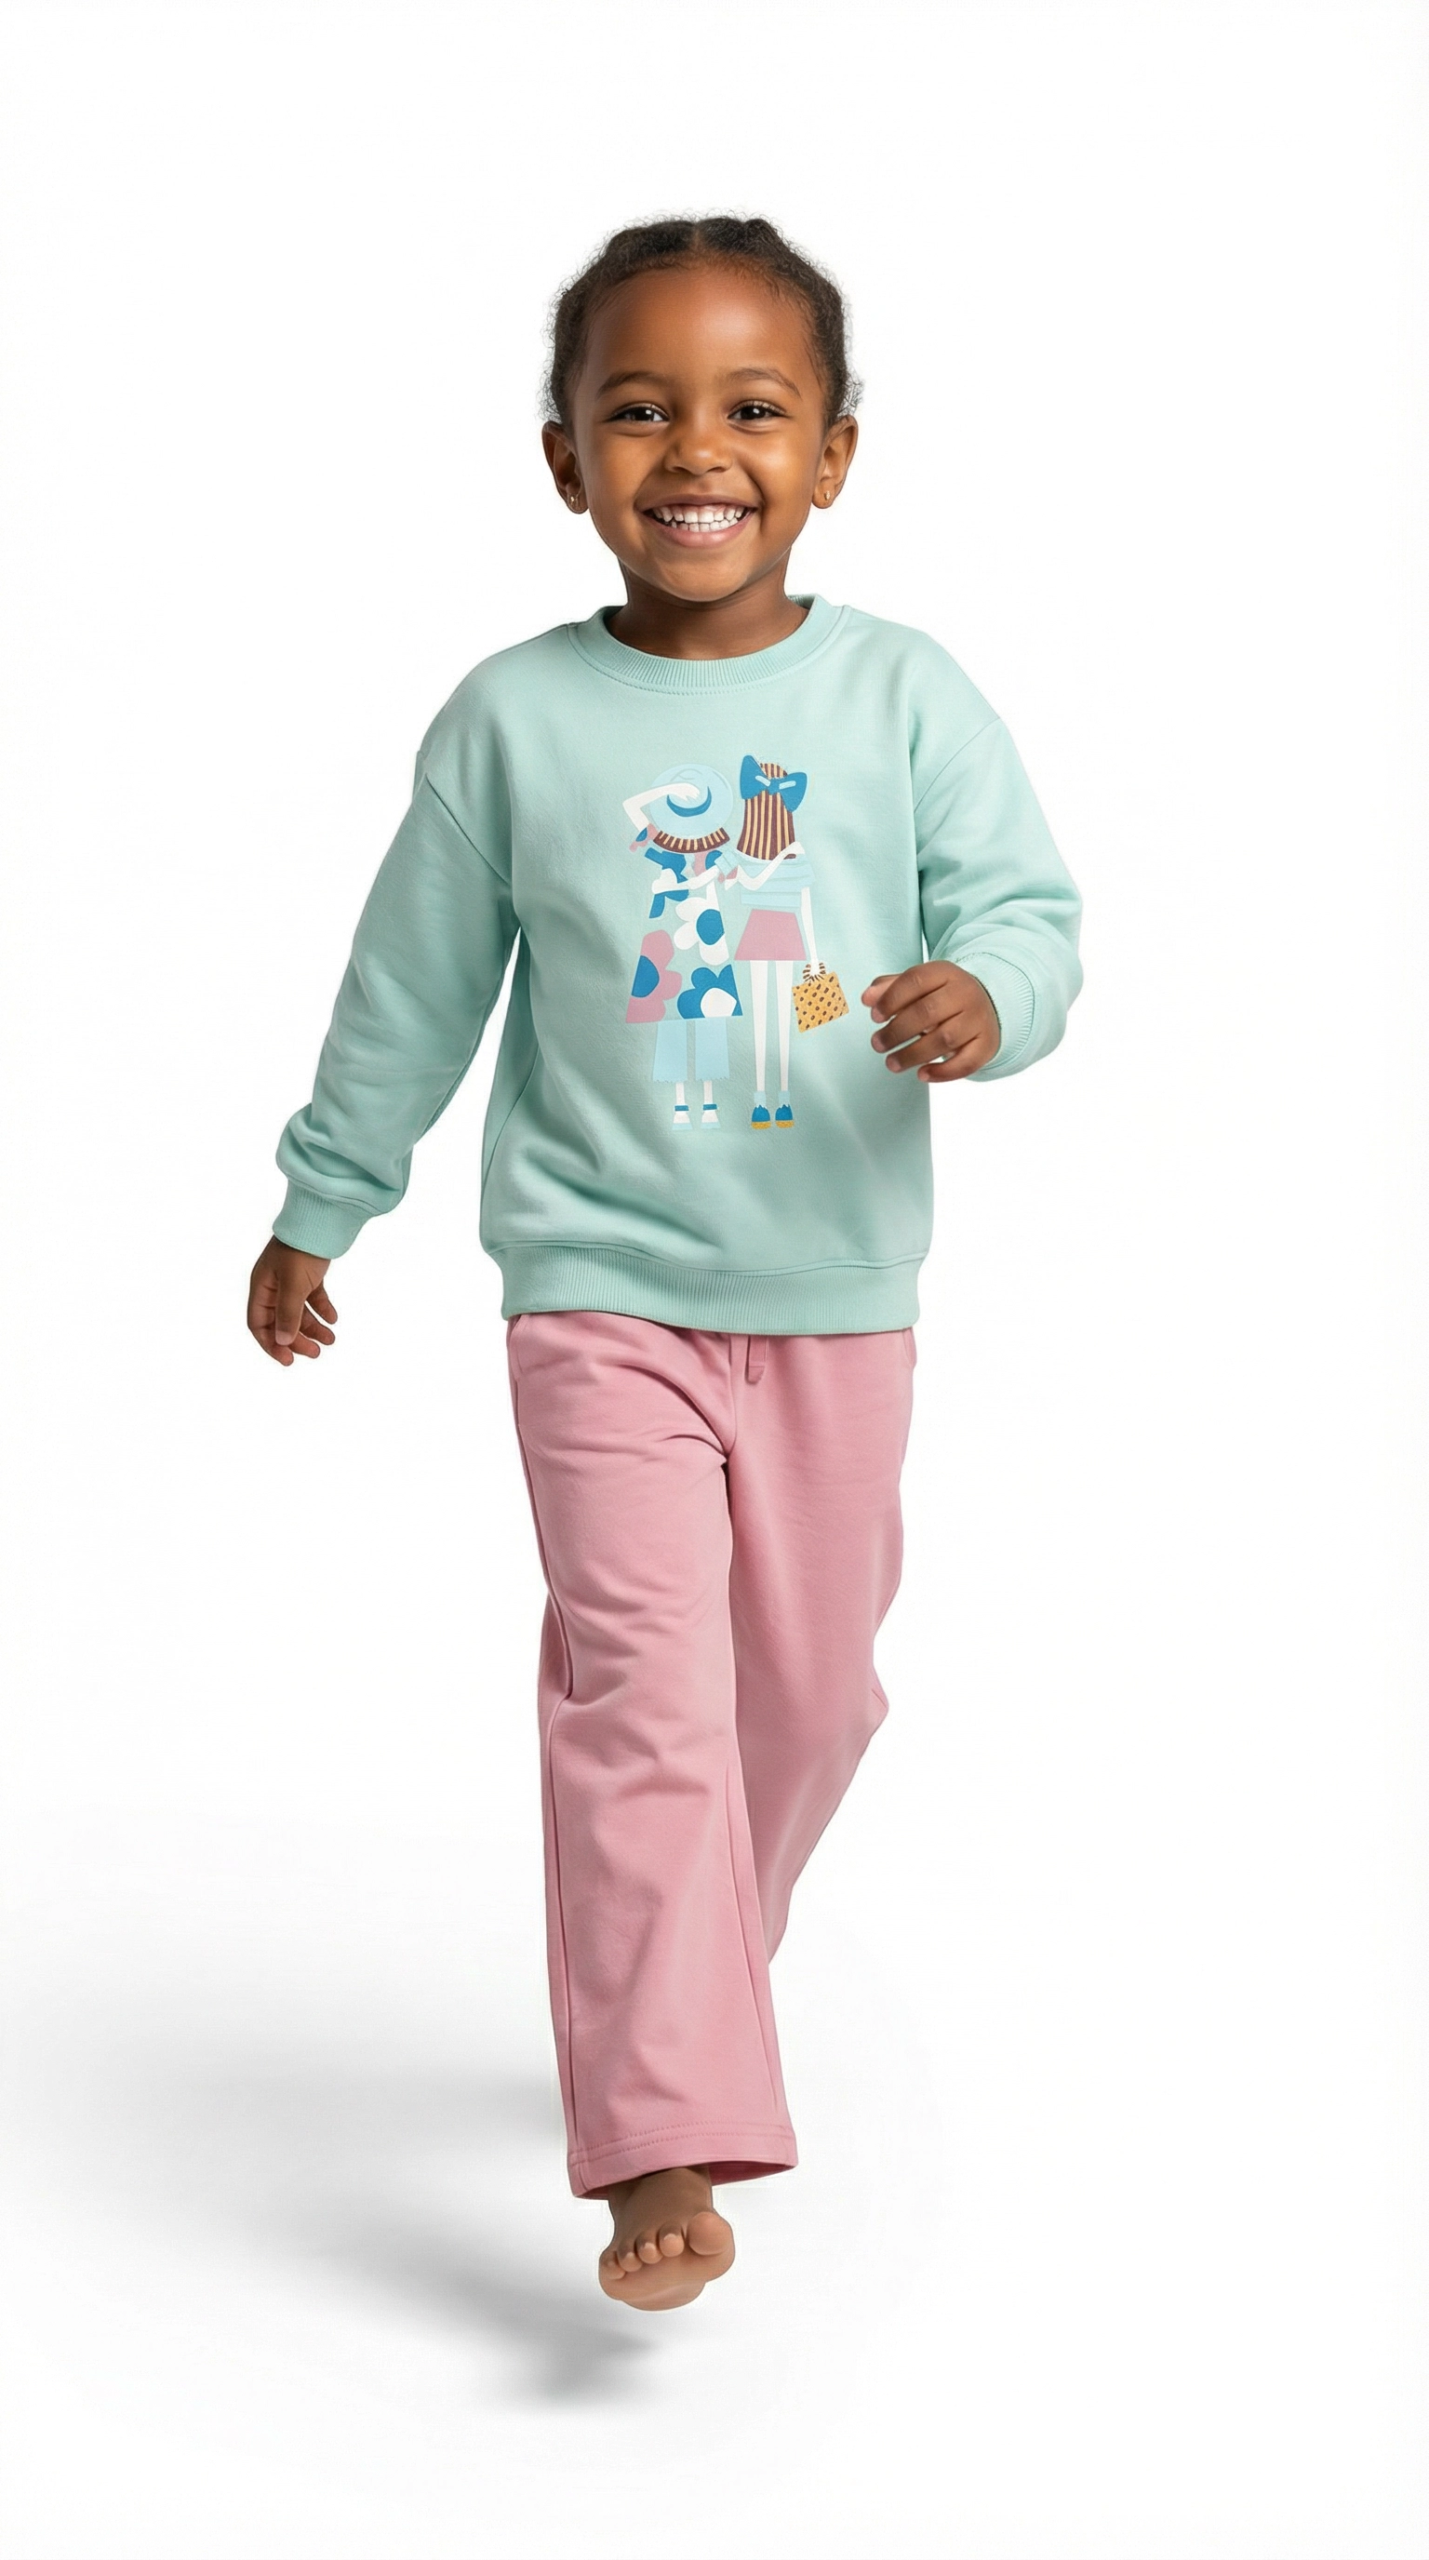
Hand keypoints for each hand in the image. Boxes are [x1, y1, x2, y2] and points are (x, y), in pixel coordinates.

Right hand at [247, 1238, 337, 1365]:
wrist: (319, 1218)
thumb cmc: (300, 1249)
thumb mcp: (293, 1284)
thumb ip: (288, 1314)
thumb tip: (283, 1341)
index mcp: (261, 1287)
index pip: (259, 1324)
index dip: (271, 1344)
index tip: (288, 1360)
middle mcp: (273, 1285)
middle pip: (280, 1321)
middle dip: (296, 1340)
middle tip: (315, 1353)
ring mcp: (291, 1279)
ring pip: (299, 1312)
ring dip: (313, 1328)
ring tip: (330, 1341)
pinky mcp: (309, 1274)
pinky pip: (313, 1298)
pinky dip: (322, 1309)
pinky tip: (334, 1319)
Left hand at [861, 962, 999, 1080]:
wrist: (988, 1005)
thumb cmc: (943, 996)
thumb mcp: (920, 985)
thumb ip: (891, 988)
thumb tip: (867, 998)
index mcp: (946, 972)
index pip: (915, 980)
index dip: (891, 999)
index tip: (874, 1016)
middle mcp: (965, 993)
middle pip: (927, 1012)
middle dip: (897, 1031)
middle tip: (877, 1044)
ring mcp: (979, 1019)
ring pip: (944, 1039)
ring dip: (913, 1055)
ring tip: (891, 1063)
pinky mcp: (987, 1044)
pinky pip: (966, 1062)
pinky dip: (943, 1072)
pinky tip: (921, 1075)